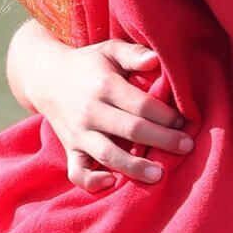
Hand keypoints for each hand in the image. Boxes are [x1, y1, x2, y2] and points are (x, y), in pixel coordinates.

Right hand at [32, 37, 193, 192]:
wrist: (45, 76)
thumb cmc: (89, 63)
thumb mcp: (110, 49)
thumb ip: (134, 53)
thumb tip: (156, 59)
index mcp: (104, 86)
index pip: (140, 105)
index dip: (165, 115)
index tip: (184, 121)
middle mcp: (90, 111)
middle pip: (131, 130)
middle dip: (162, 140)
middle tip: (187, 147)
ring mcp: (78, 133)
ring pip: (107, 154)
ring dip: (134, 167)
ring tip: (159, 175)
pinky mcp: (69, 149)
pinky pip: (77, 171)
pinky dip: (92, 181)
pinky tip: (112, 183)